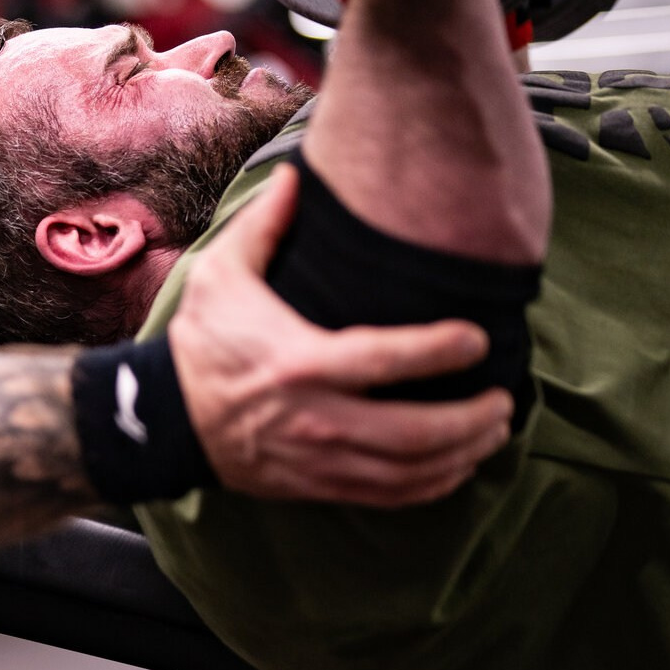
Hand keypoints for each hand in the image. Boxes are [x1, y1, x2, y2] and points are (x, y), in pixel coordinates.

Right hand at [171, 166, 512, 507]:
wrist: (165, 421)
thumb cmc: (202, 344)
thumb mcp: (221, 276)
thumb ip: (265, 224)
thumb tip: (298, 173)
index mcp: (299, 363)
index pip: (386, 360)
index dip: (440, 351)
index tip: (479, 339)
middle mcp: (315, 418)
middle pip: (414, 433)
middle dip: (472, 420)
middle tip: (503, 397)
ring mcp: (319, 460)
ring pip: (410, 472)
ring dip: (464, 454)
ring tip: (494, 429)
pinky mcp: (317, 485)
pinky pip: (390, 497)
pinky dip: (433, 485)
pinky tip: (458, 465)